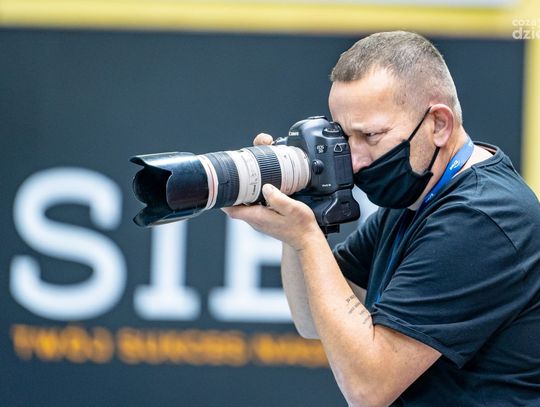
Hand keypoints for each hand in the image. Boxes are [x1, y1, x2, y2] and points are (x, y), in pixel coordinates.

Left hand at [222, 133, 322, 250]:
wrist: (307, 239)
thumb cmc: (301, 226)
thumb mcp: (292, 208)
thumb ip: (278, 198)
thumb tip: (265, 187)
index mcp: (258, 217)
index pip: (232, 210)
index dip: (223, 199)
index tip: (221, 186)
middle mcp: (256, 221)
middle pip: (235, 207)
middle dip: (231, 193)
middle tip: (232, 176)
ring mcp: (260, 221)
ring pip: (243, 207)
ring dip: (241, 195)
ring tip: (243, 179)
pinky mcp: (265, 220)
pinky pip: (252, 208)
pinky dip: (251, 198)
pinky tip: (258, 189)